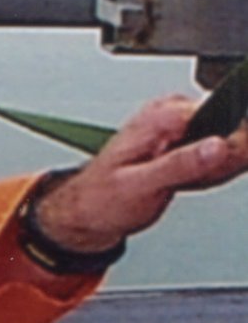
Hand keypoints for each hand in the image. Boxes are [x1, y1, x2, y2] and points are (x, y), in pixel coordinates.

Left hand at [31, 92, 247, 256]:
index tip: (208, 172)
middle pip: (234, 132)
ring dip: (216, 172)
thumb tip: (219, 145)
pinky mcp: (192, 139)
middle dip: (220, 165)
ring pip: (234, 146)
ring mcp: (186, 125)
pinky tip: (187, 182)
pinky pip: (226, 155)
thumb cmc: (103, 197)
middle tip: (185, 182)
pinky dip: (214, 175)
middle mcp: (176, 112)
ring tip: (180, 183)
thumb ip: (180, 164)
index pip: (225, 117)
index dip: (226, 150)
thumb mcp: (140, 184)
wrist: (90, 209)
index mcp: (163, 115)